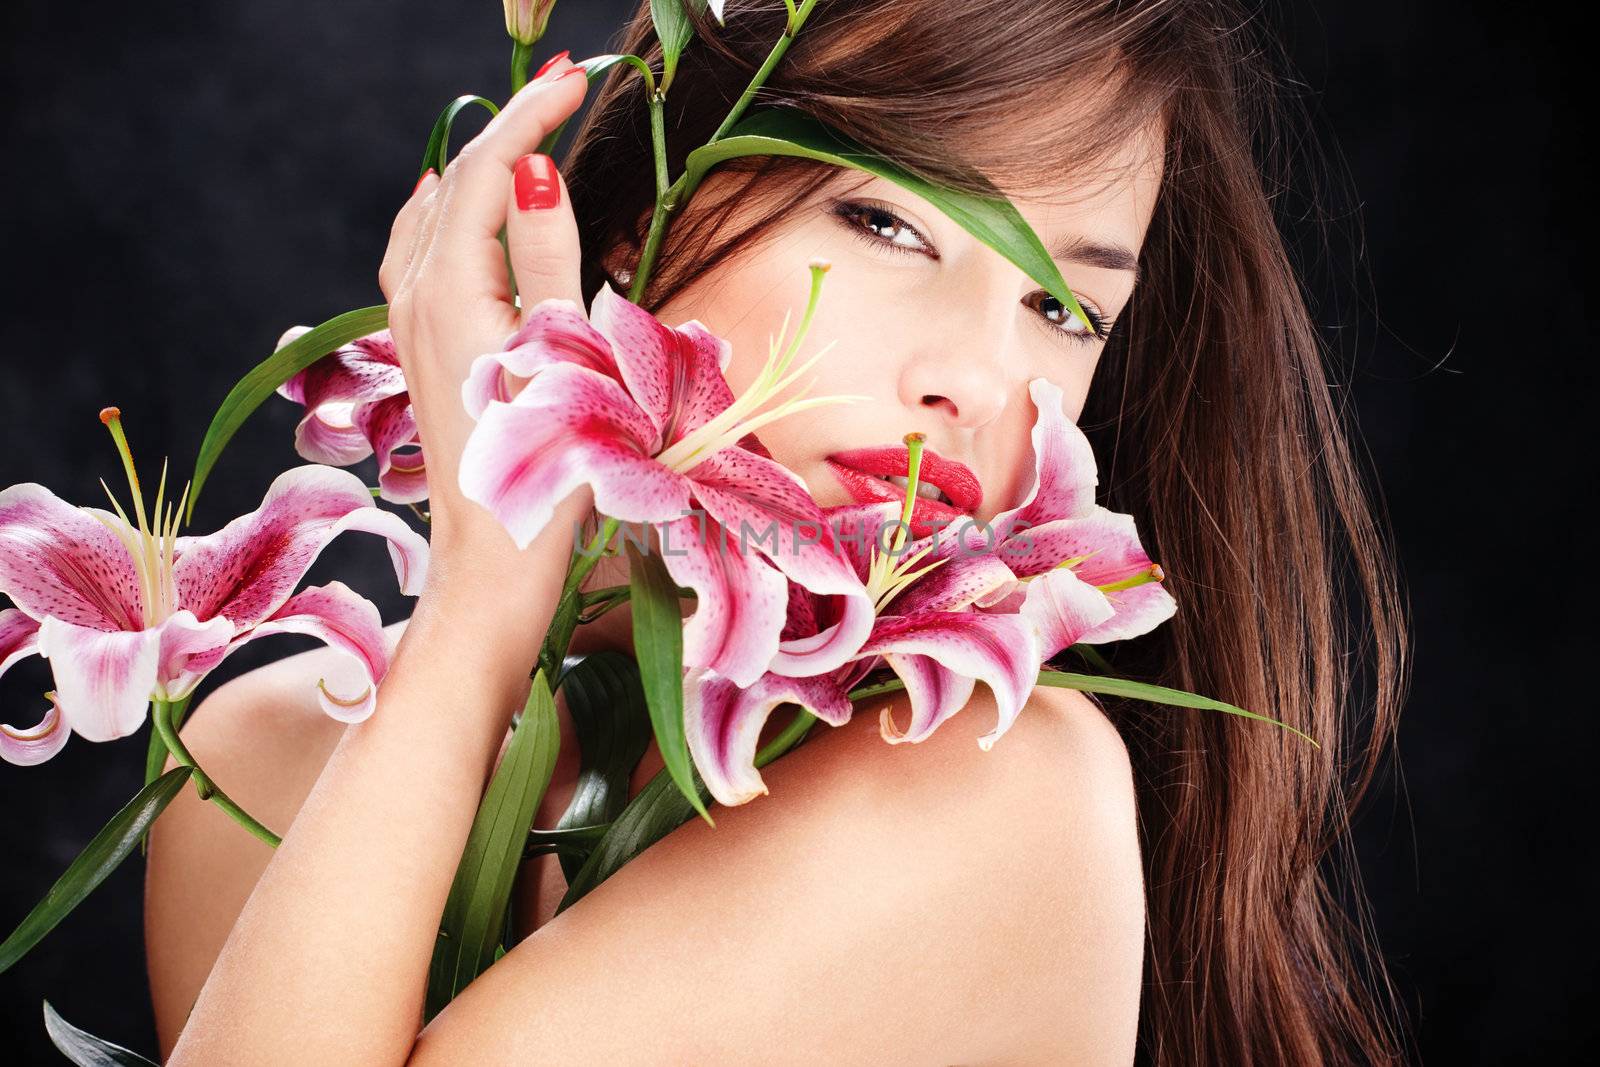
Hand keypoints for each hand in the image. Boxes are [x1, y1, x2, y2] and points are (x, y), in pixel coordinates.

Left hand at [377, 55, 593, 568]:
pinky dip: (441, 207)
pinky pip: (416, 250)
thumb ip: (547, 254)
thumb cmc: (546, 466)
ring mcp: (409, 324)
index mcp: (451, 290)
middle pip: (456, 182)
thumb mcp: (562, 352)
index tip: (578, 80)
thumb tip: (533, 167)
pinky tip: (449, 204)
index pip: (486, 171)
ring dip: (477, 163)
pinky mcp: (418, 349)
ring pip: (432, 213)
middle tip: (566, 87)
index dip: (531, 116)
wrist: (494, 556)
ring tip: (521, 130)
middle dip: (509, 127)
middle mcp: (416, 297)